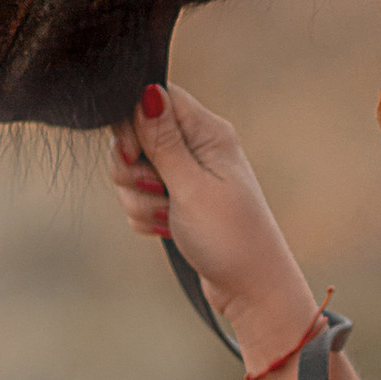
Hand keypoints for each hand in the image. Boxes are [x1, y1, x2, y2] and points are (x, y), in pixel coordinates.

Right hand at [108, 81, 314, 369]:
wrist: (249, 289)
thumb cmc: (230, 237)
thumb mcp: (191, 186)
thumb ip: (162, 140)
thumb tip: (146, 90)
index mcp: (208, 132)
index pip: (156, 97)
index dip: (132, 122)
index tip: (132, 153)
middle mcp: (197, 147)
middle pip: (135, 134)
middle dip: (131, 169)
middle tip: (156, 190)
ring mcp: (185, 175)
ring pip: (131, 171)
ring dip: (139, 199)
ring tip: (168, 218)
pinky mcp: (176, 200)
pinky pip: (138, 198)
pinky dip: (146, 216)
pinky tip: (168, 230)